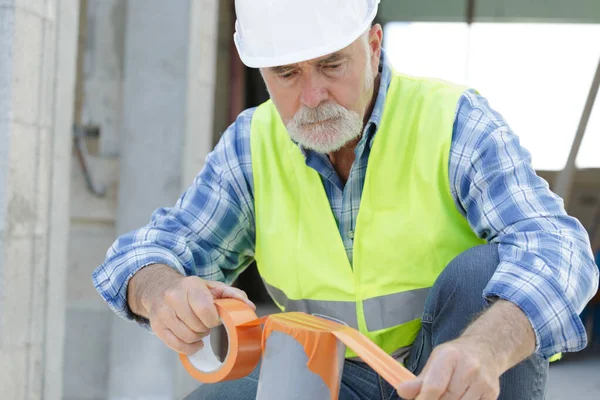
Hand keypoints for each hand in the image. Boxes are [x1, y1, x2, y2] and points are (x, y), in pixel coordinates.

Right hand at [128, 264, 254, 354]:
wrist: (159, 287)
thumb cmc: (190, 289)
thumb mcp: (212, 286)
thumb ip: (233, 295)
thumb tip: (250, 307)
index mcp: (190, 286)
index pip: (205, 310)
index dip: (214, 320)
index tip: (216, 319)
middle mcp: (173, 298)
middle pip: (197, 326)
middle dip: (206, 328)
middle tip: (207, 324)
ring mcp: (163, 313)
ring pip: (187, 337)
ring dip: (198, 337)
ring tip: (199, 329)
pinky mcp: (157, 326)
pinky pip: (176, 345)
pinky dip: (188, 348)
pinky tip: (194, 342)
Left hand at [396, 337, 499, 399]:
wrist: (486, 349)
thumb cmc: (456, 356)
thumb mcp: (435, 360)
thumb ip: (419, 379)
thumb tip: (402, 391)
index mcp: (450, 356)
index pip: (434, 387)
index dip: (423, 399)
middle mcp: (469, 368)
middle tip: (429, 398)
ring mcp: (483, 382)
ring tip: (445, 396)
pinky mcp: (492, 394)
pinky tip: (458, 398)